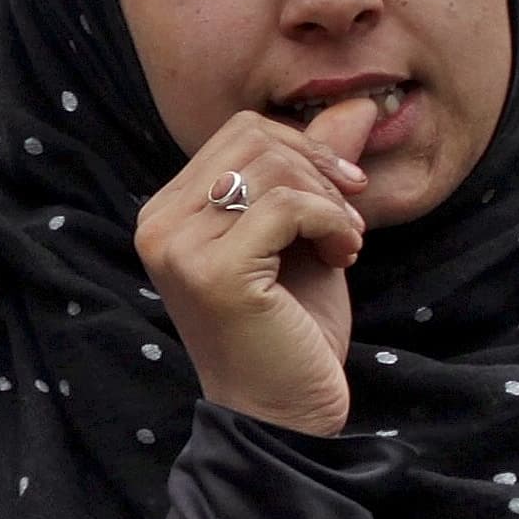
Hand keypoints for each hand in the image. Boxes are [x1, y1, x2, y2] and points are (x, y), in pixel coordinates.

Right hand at [133, 98, 378, 436]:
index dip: (303, 149)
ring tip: (347, 245)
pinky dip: (332, 223)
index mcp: (168, 213)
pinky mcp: (213, 272)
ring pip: (272, 167)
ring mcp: (178, 249)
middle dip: (319, 168)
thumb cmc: (291, 332)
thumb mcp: (307, 237)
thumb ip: (318, 172)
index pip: (239, 133)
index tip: (344, 195)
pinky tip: (344, 257)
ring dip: (331, 201)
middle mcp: (158, 225)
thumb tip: (360, 102)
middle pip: (253, 137)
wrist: (285, 416)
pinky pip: (286, 205)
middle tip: (351, 221)